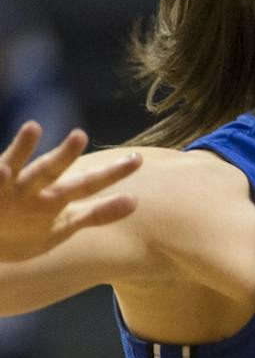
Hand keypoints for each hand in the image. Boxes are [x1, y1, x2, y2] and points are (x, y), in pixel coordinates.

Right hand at [0, 123, 141, 262]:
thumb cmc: (28, 230)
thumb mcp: (64, 224)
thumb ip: (97, 213)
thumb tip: (135, 201)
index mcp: (55, 196)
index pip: (88, 183)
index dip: (111, 174)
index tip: (138, 159)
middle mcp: (33, 189)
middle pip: (52, 170)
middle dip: (65, 155)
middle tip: (81, 135)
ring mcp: (7, 190)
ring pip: (15, 168)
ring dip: (22, 149)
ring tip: (32, 127)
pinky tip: (1, 169)